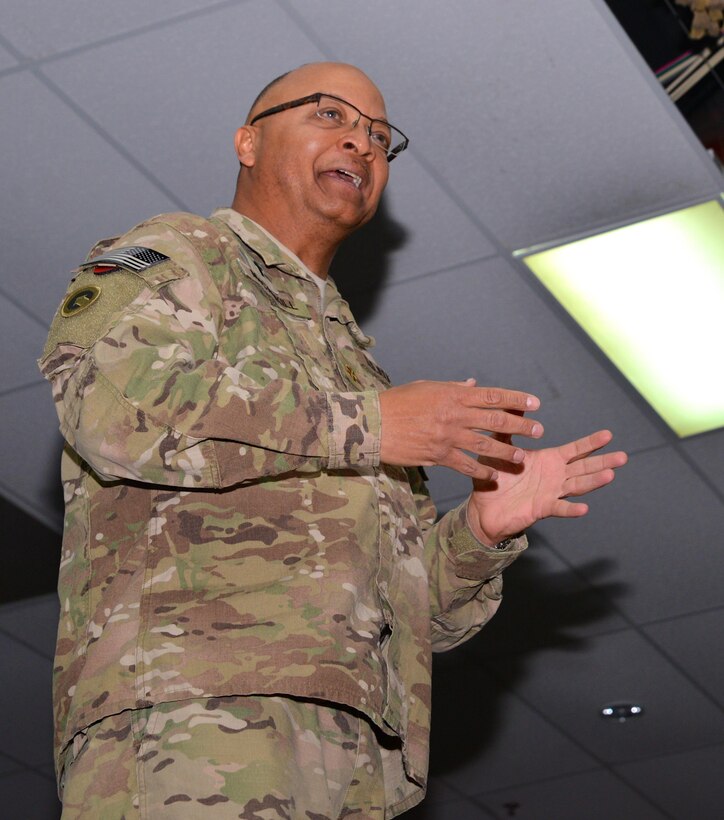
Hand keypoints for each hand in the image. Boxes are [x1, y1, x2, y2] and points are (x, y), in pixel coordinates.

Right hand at [378, 379, 542, 480]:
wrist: (374, 423)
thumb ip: (453, 388)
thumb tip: (473, 385)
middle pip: (496, 420)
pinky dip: (482, 471)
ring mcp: (447, 436)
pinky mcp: (438, 455)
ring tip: (522, 457)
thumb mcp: (426, 387)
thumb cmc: (398, 402)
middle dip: (521, 426)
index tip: (534, 404)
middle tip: (539, 431)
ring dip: (507, 452)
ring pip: (485, 445)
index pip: (492, 396)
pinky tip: (493, 476)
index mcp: (453, 394)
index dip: (516, 399)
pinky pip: (466, 465)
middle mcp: (454, 414)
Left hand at [466, 429, 627, 545]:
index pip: (575, 450)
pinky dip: (571, 509)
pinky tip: (584, 508)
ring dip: (593, 482)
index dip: (591, 443)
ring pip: (577, 486)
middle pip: (584, 468)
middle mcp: (555, 477)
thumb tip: (517, 405)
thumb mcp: (500, 448)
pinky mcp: (541, 508)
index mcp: (549, 461)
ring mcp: (551, 493)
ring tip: (610, 475)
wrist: (484, 506)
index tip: (608, 435)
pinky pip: (559, 508)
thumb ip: (510, 428)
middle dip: (603, 462)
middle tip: (623, 457)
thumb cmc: (495, 477)